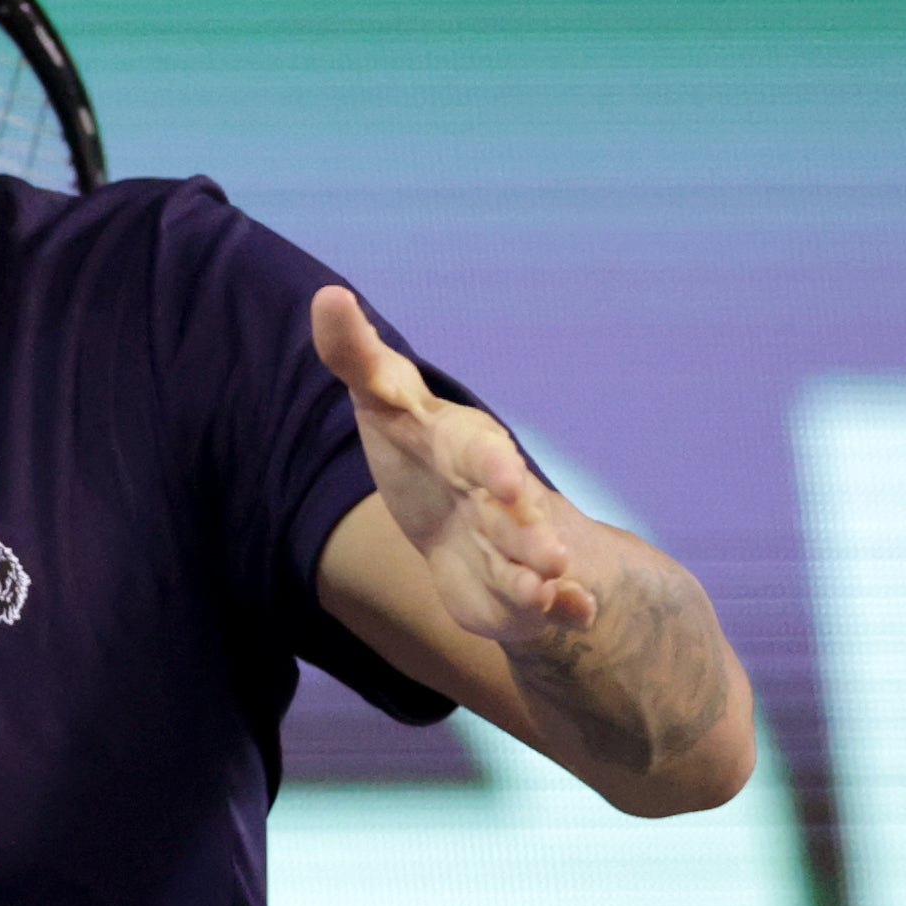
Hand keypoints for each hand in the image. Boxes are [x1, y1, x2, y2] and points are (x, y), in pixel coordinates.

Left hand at [312, 284, 596, 654]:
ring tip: (552, 579)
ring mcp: (513, 543)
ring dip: (542, 568)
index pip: (478, 453)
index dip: (490, 466)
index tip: (503, 477)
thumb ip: (356, 354)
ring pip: (530, 558)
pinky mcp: (517, 589)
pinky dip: (564, 606)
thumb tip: (328, 294)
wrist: (467, 526)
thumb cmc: (421, 452)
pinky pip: (545, 601)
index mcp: (466, 448)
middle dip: (529, 525)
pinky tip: (578, 611)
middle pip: (514, 511)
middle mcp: (499, 494)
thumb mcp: (384, 403)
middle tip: (548, 548)